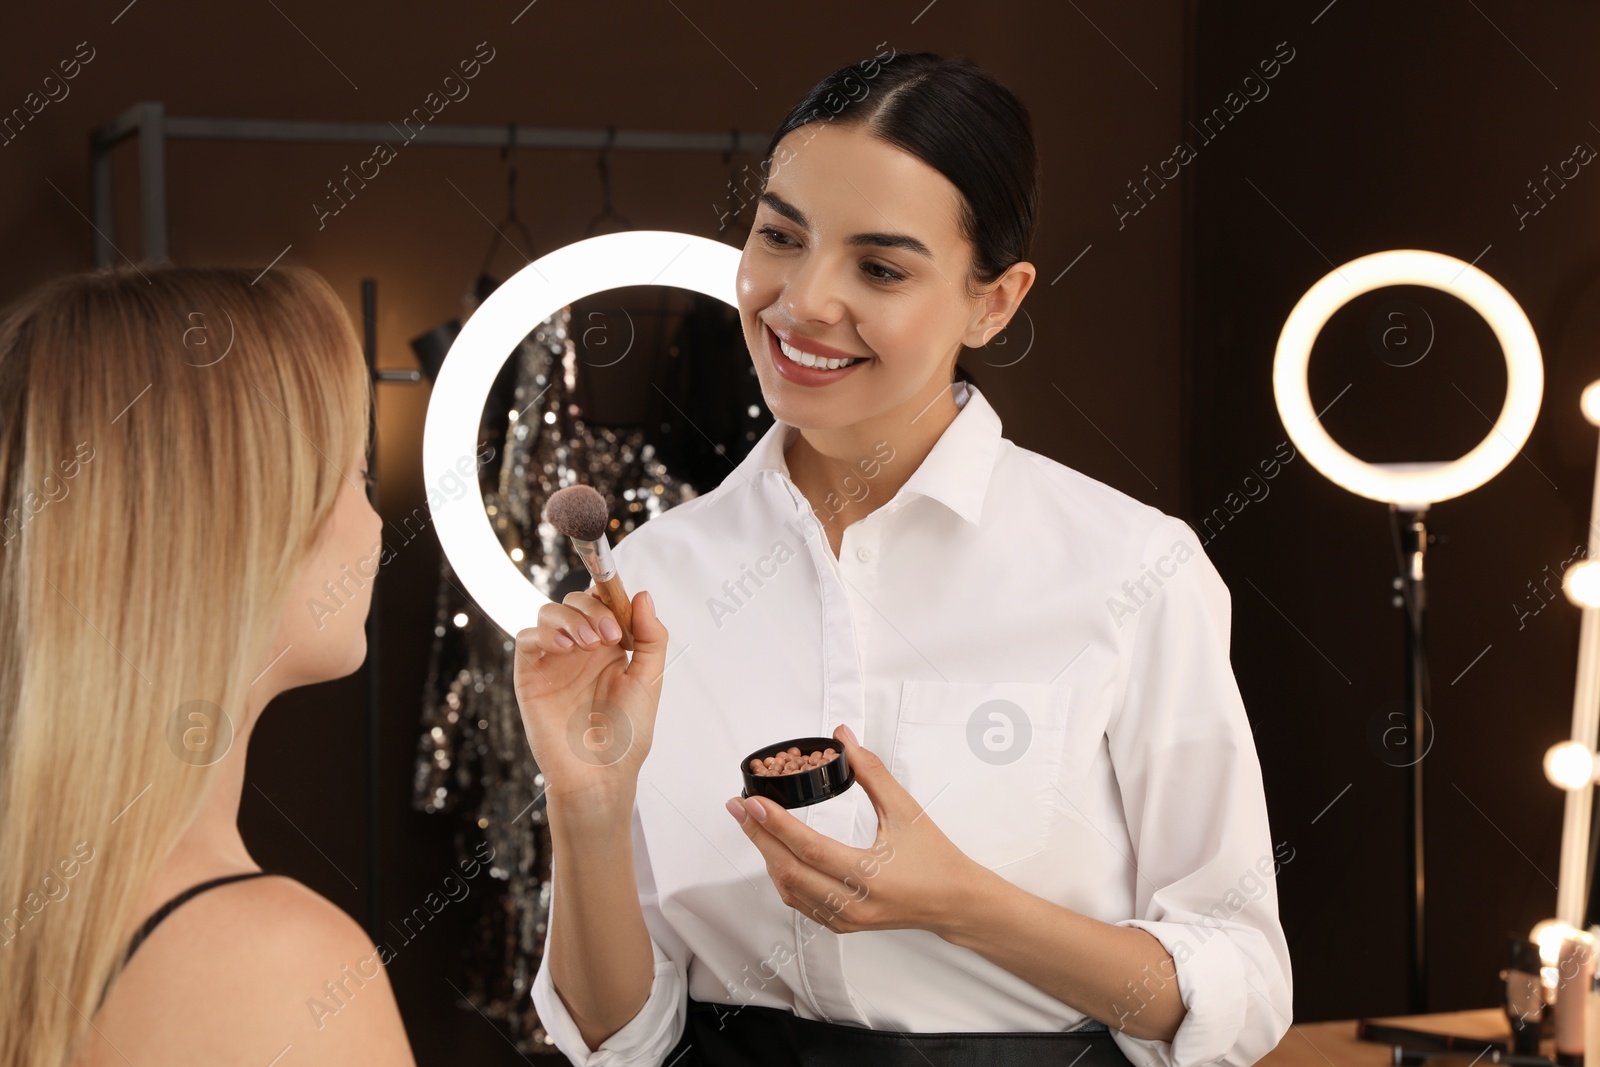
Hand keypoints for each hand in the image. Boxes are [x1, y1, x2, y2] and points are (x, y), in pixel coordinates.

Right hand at [513, 586, 667, 814]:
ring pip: (549, 613)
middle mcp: (580, 649)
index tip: (622, 612)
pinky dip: (544, 634)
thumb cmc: (626, 735)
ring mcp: (554, 660)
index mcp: (610, 647)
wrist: (599, 774)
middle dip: (592, 608)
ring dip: (570, 618)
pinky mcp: (530, 675)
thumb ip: (651, 637)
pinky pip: (527, 639)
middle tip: (608, 634)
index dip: (609, 596)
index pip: (602, 602)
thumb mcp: (649, 680)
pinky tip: (565, 648)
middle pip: (575, 601)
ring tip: (587, 642)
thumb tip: (643, 595)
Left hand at [725, 723, 990, 938]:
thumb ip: (871, 772)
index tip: (751, 801)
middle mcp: (854, 903)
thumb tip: (844, 739)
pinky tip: (777, 854)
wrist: (954, 901)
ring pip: (790, 890)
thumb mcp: (906, 809)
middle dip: (759, 837)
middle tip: (739, 808)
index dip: (775, 824)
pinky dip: (784, 877)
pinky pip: (801, 904)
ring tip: (754, 826)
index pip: (809, 848)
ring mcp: (846, 919)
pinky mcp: (843, 925)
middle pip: (789, 871)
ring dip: (768, 857)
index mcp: (870, 875)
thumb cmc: (934, 856)